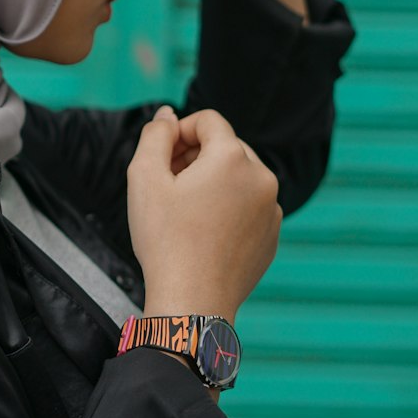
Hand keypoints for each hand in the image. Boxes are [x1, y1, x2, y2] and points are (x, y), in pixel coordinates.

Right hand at [126, 106, 282, 324]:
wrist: (192, 301)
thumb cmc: (165, 239)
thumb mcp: (145, 178)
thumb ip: (156, 135)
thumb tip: (168, 115)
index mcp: (234, 158)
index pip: (208, 120)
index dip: (179, 132)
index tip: (162, 158)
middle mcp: (262, 178)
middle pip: (225, 146)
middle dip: (195, 156)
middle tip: (168, 184)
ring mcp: (271, 209)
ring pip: (238, 177)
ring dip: (212, 181)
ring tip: (185, 210)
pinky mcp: (272, 236)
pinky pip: (248, 206)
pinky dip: (227, 208)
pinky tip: (203, 231)